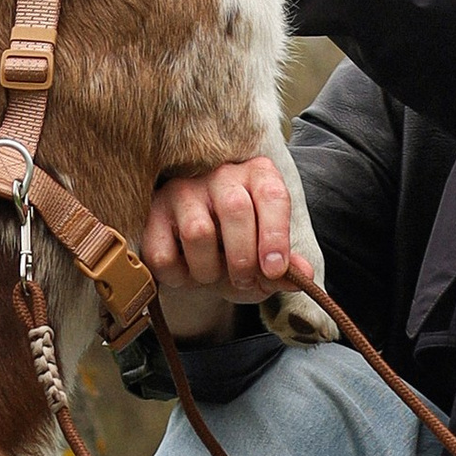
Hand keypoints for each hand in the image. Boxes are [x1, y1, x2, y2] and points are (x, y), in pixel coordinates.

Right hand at [141, 159, 296, 300]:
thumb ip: (285, 269)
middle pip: (235, 211)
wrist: (194, 253)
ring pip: (198, 232)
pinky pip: (164, 253)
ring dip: (209, 270)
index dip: (275, 235)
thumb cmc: (236, 250)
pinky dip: (178, 276)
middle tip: (244, 280)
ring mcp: (183, 189)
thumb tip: (303, 275)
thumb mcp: (264, 262)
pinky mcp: (152, 211)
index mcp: (258, 176)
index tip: (275, 270)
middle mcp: (221, 174)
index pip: (272, 196)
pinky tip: (186, 271)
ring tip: (212, 274)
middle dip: (242, 258)